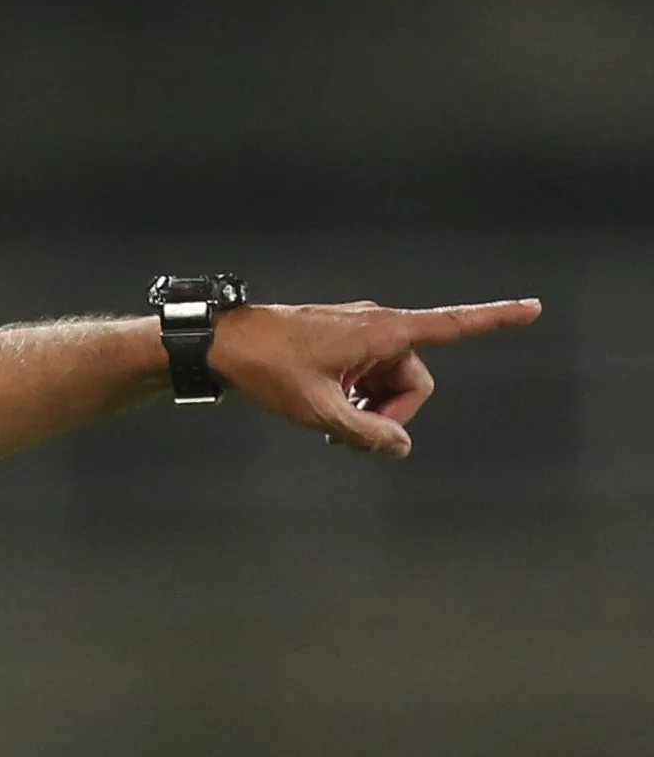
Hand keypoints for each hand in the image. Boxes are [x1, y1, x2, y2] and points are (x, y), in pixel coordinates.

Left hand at [208, 298, 542, 457]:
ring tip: (332, 430)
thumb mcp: (319, 411)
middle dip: (391, 414)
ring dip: (370, 410)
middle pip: (413, 382)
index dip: (496, 320)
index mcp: (384, 332)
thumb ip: (366, 433)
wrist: (223, 345)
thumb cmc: (269, 369)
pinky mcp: (342, 343)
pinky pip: (367, 376)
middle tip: (350, 438)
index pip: (452, 325)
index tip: (534, 309)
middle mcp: (379, 326)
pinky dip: (357, 399)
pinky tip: (328, 417)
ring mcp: (359, 333)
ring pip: (388, 384)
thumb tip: (400, 447)